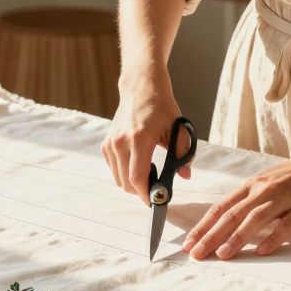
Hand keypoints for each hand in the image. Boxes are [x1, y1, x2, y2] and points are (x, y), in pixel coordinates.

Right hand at [102, 70, 190, 204]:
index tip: (156, 203)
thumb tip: (184, 175)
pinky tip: (138, 163)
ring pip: (118, 179)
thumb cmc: (161, 107)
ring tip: (150, 172)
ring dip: (133, 183)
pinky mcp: (106, 143)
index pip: (137, 177)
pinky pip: (114, 169)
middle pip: (126, 183)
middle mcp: (121, 141)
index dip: (145, 194)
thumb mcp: (179, 127)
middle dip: (141, 192)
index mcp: (139, 138)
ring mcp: (111, 143)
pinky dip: (124, 173)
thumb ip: (184, 153)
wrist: (141, 87)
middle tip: (157, 188)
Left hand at [182, 146, 290, 259]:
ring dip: (237, 237)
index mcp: (252, 186)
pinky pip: (288, 224)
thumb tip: (227, 222)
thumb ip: (250, 200)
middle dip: (211, 236)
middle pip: (232, 215)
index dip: (203, 226)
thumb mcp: (268, 183)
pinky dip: (274, 237)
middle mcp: (264, 190)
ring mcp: (285, 197)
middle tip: (196, 255)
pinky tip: (263, 251)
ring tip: (222, 254)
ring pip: (255, 218)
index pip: (221, 208)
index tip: (188, 244)